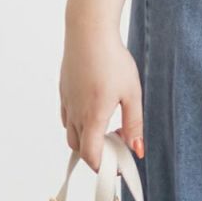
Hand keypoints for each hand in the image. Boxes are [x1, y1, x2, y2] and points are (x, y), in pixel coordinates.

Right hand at [59, 21, 144, 172]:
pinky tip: (96, 110)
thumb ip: (134, 123)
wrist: (89, 33)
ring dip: (88, 139)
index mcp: (93, 117)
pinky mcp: (64, 92)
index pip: (91, 156)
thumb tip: (137, 149)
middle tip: (118, 146)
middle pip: (80, 148)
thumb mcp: (132, 93)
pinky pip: (67, 117)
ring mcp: (67, 102)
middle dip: (98, 154)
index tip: (120, 165)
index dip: (104, 167)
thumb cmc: (113, 60)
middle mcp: (75, 113)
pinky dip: (80, 123)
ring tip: (110, 127)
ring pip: (72, 133)